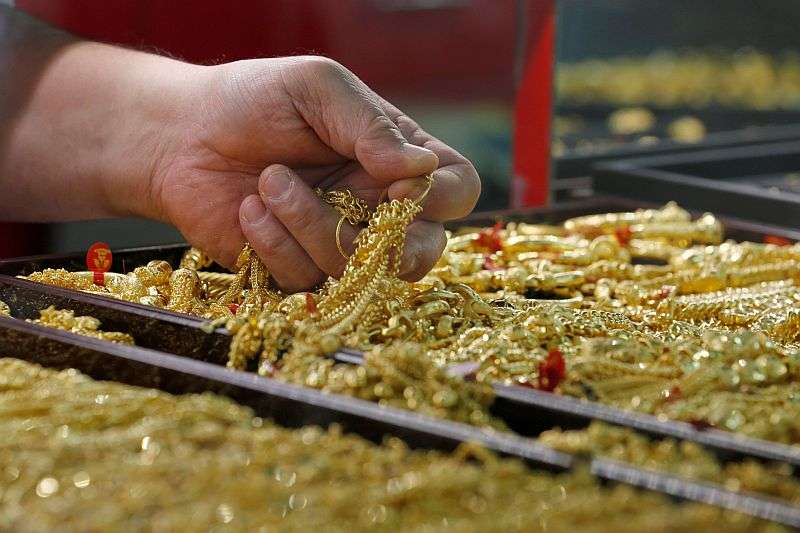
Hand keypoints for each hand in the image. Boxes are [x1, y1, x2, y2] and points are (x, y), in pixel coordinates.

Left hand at [145, 56, 479, 291]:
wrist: (182, 136)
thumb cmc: (254, 100)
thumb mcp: (317, 88)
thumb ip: (371, 125)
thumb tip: (422, 168)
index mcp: (395, 158)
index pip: (455, 188)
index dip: (438, 197)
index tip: (394, 186)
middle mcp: (375, 206)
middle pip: (423, 251)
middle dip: (385, 238)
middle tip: (344, 203)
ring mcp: (337, 243)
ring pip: (357, 270)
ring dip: (311, 225)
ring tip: (269, 181)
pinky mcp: (295, 270)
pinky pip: (306, 279)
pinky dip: (274, 243)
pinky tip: (249, 210)